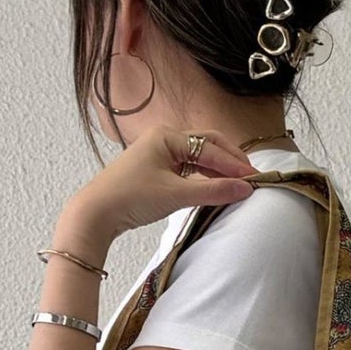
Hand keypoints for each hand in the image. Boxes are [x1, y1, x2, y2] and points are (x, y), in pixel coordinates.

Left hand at [68, 124, 258, 241]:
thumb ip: (212, 191)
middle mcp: (164, 139)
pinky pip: (187, 169)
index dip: (234, 164)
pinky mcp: (155, 170)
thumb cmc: (131, 197)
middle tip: (250, 178)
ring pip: (197, 158)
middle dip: (229, 161)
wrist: (96, 213)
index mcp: (168, 135)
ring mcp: (159, 154)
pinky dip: (203, 177)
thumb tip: (245, 190)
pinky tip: (214, 188)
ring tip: (236, 185)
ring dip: (217, 170)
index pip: (211, 147)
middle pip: (207, 145)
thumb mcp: (176, 195)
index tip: (254, 179)